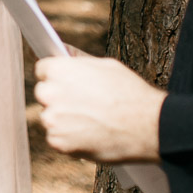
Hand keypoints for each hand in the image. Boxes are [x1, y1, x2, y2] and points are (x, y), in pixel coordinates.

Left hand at [34, 53, 166, 162]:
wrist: (149, 126)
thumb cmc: (130, 93)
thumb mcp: (105, 65)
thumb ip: (77, 59)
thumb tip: (61, 50)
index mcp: (59, 70)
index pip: (43, 69)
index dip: (57, 76)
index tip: (67, 83)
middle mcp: (50, 93)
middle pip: (44, 94)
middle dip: (58, 98)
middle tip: (83, 104)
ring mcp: (53, 119)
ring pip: (50, 117)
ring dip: (64, 120)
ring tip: (91, 122)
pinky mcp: (59, 142)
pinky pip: (57, 139)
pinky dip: (70, 140)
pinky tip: (90, 135)